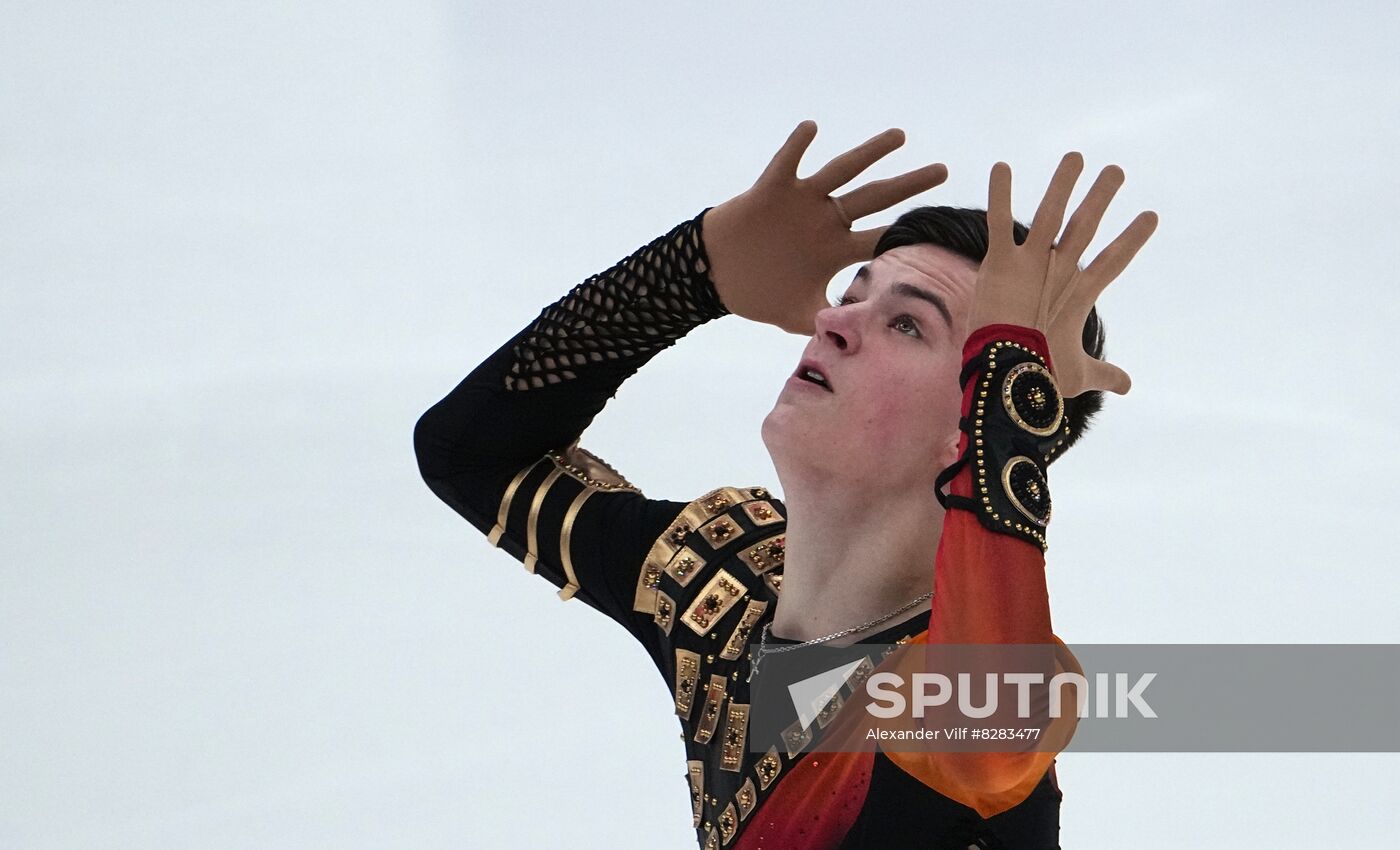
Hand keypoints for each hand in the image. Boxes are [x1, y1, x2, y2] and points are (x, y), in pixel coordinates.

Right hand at [701, 120, 947, 334]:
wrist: (714, 273)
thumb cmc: (757, 291)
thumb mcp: (797, 314)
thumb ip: (827, 322)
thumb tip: (854, 342)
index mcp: (835, 247)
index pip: (879, 238)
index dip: (906, 236)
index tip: (939, 229)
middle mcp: (826, 219)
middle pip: (876, 198)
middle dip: (909, 185)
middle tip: (944, 171)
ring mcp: (802, 201)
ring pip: (842, 172)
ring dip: (870, 154)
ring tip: (900, 136)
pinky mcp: (773, 189)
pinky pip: (787, 163)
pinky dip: (797, 146)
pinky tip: (811, 128)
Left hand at [967, 152, 1157, 397]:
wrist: (1008, 372)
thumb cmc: (1043, 375)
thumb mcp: (1079, 374)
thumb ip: (1104, 374)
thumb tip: (1127, 386)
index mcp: (1082, 292)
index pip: (1114, 260)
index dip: (1132, 238)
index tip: (1151, 215)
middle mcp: (1060, 270)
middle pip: (1086, 226)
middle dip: (1101, 197)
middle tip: (1116, 170)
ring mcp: (1031, 263)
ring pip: (1049, 214)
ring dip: (1062, 184)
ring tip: (1075, 157)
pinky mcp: (1000, 262)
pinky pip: (998, 221)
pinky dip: (1000, 193)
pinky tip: (1001, 166)